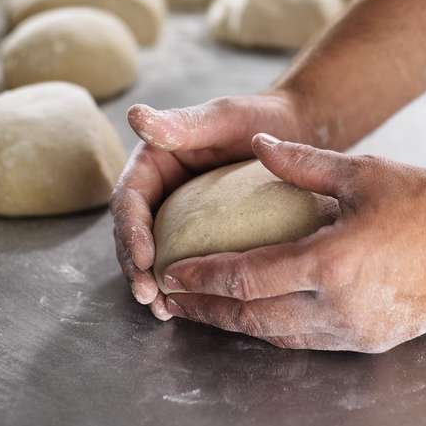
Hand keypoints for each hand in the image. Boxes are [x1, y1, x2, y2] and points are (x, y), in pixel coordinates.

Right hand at [111, 92, 313, 319]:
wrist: (297, 134)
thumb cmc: (260, 120)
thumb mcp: (223, 118)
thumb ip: (181, 123)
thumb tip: (134, 115)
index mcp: (154, 163)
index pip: (128, 199)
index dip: (130, 230)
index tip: (143, 257)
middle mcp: (160, 192)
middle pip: (133, 234)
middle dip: (136, 267)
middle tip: (150, 295)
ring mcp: (179, 217)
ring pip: (154, 255)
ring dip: (153, 283)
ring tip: (163, 309)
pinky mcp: (202, 238)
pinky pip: (185, 263)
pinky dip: (182, 285)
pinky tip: (188, 307)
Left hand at [159, 134, 425, 352]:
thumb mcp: (365, 172)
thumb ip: (303, 163)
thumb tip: (257, 144)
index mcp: (333, 263)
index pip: (248, 277)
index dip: (203, 276)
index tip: (169, 271)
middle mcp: (340, 307)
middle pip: (253, 317)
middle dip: (206, 309)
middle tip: (169, 298)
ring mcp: (356, 332)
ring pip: (277, 336)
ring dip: (235, 324)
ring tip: (202, 311)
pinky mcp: (371, 341)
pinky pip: (306, 340)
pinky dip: (272, 329)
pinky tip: (257, 315)